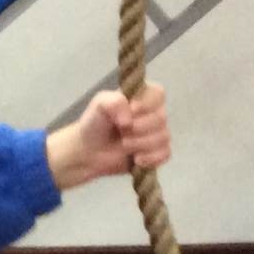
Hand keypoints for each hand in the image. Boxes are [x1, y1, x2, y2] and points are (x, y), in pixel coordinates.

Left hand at [46, 83, 170, 190]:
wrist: (89, 151)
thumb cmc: (95, 123)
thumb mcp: (100, 104)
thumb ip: (115, 102)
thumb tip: (129, 119)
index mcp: (143, 96)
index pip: (158, 93)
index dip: (147, 104)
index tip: (132, 110)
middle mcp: (154, 113)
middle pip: (162, 118)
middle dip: (140, 128)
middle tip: (122, 132)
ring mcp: (157, 133)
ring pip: (164, 137)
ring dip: (142, 144)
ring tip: (124, 145)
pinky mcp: (157, 153)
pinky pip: (165, 154)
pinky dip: (151, 158)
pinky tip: (136, 159)